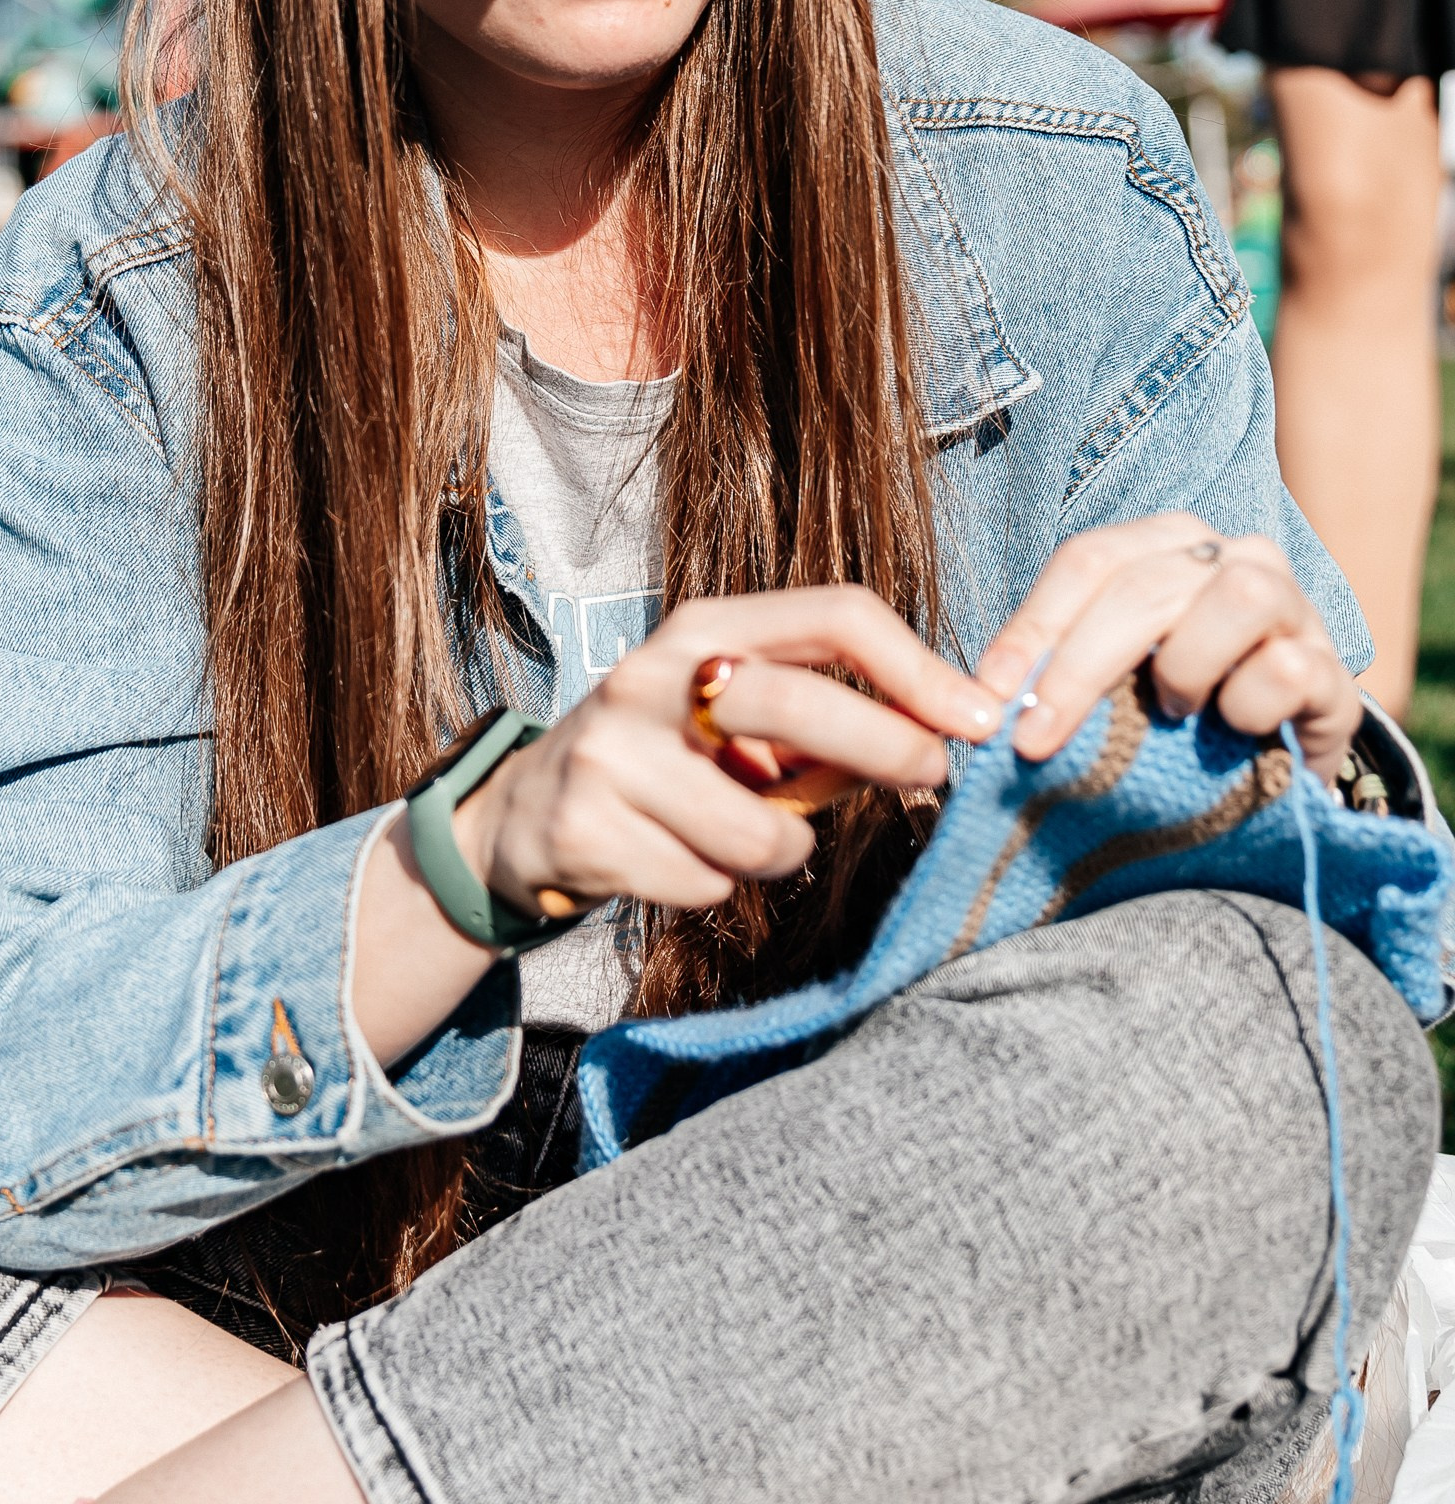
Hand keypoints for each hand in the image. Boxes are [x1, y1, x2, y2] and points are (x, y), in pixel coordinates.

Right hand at [454, 589, 1000, 917]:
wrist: (525, 816)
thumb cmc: (668, 762)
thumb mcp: (739, 723)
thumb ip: (829, 724)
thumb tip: (947, 735)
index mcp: (703, 629)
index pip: (832, 615)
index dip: (917, 666)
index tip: (978, 717)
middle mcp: (650, 676)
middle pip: (797, 705)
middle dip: (886, 748)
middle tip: (931, 778)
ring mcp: (611, 751)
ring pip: (759, 832)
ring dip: (780, 854)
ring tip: (741, 838)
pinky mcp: (586, 827)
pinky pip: (705, 885)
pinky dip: (713, 887)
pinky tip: (677, 860)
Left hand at [974, 515, 1361, 780]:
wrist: (1267, 764)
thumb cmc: (1172, 715)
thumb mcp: (1108, 686)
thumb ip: (1052, 678)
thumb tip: (982, 706)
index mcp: (1165, 545)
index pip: (1090, 560)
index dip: (1034, 627)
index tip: (991, 695)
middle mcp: (1231, 556)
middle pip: (1144, 587)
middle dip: (1077, 669)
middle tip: (1034, 741)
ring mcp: (1290, 605)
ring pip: (1235, 599)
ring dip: (1184, 667)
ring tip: (1170, 711)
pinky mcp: (1331, 669)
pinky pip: (1287, 669)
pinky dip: (1247, 707)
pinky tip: (1233, 730)